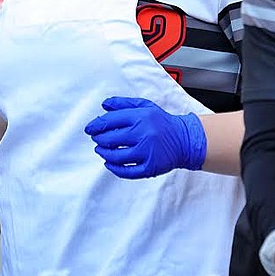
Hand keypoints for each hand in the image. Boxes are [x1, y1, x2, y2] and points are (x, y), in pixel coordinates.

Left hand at [84, 96, 206, 178]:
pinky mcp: (150, 167)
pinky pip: (127, 171)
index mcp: (141, 117)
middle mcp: (144, 134)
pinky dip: (115, 168)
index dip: (96, 125)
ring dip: (104, 153)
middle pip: (111, 139)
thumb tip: (104, 105)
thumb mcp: (145, 106)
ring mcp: (147, 152)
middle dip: (99, 139)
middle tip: (96, 139)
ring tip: (101, 150)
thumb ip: (124, 104)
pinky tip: (109, 163)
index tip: (90, 129)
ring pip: (116, 156)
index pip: (111, 121)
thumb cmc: (162, 123)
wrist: (184, 139)